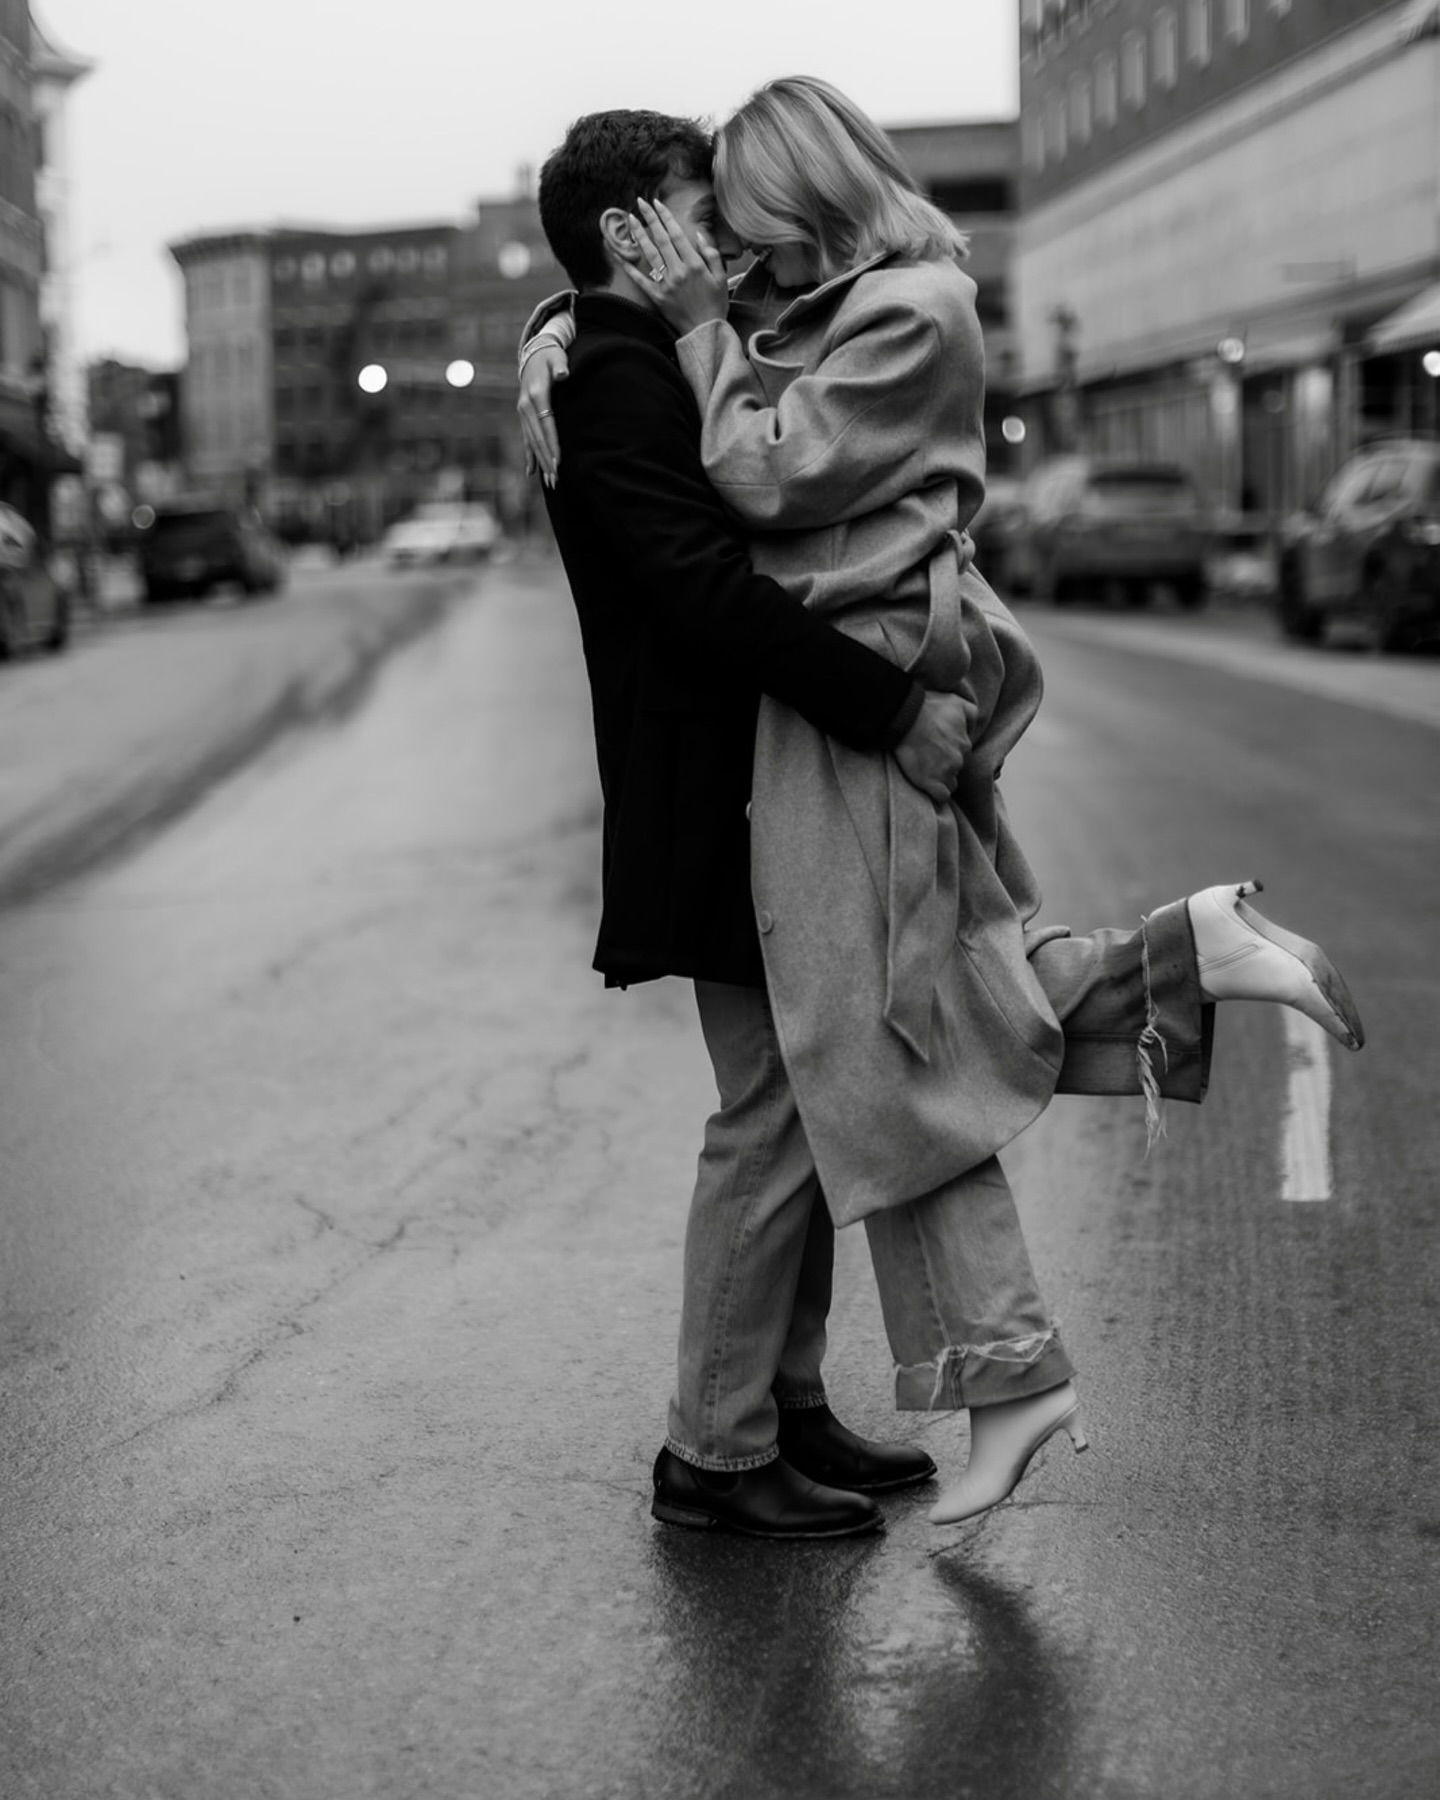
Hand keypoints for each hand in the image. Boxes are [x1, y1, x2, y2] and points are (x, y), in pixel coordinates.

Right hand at [517, 340, 568, 484]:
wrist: (533, 353)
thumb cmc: (550, 357)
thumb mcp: (556, 357)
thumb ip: (560, 366)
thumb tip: (563, 374)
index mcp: (536, 395)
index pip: (547, 424)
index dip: (552, 444)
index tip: (558, 462)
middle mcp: (526, 406)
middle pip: (538, 438)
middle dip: (547, 460)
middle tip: (556, 480)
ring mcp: (523, 412)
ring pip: (532, 442)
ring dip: (540, 462)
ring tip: (550, 481)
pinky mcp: (524, 416)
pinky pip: (527, 439)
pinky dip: (529, 456)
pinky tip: (531, 474)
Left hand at [620, 196, 729, 334]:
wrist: (706, 333)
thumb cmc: (715, 305)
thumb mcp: (721, 277)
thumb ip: (711, 254)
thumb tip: (699, 235)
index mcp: (695, 264)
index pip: (677, 234)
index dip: (666, 217)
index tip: (657, 203)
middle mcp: (679, 271)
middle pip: (661, 239)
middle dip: (650, 218)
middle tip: (640, 202)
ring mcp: (666, 284)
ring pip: (649, 254)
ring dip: (638, 235)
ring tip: (630, 219)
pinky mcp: (657, 297)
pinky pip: (639, 279)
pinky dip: (627, 266)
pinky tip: (618, 253)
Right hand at [893, 693, 974, 802]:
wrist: (905, 717)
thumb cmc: (927, 708)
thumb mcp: (956, 702)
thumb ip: (971, 714)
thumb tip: (973, 727)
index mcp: (964, 743)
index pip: (963, 754)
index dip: (950, 752)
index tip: (939, 749)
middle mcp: (958, 760)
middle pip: (956, 769)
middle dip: (946, 765)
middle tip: (930, 757)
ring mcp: (945, 772)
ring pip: (950, 783)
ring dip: (941, 778)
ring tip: (926, 770)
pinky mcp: (930, 783)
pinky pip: (941, 797)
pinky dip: (936, 793)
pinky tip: (929, 786)